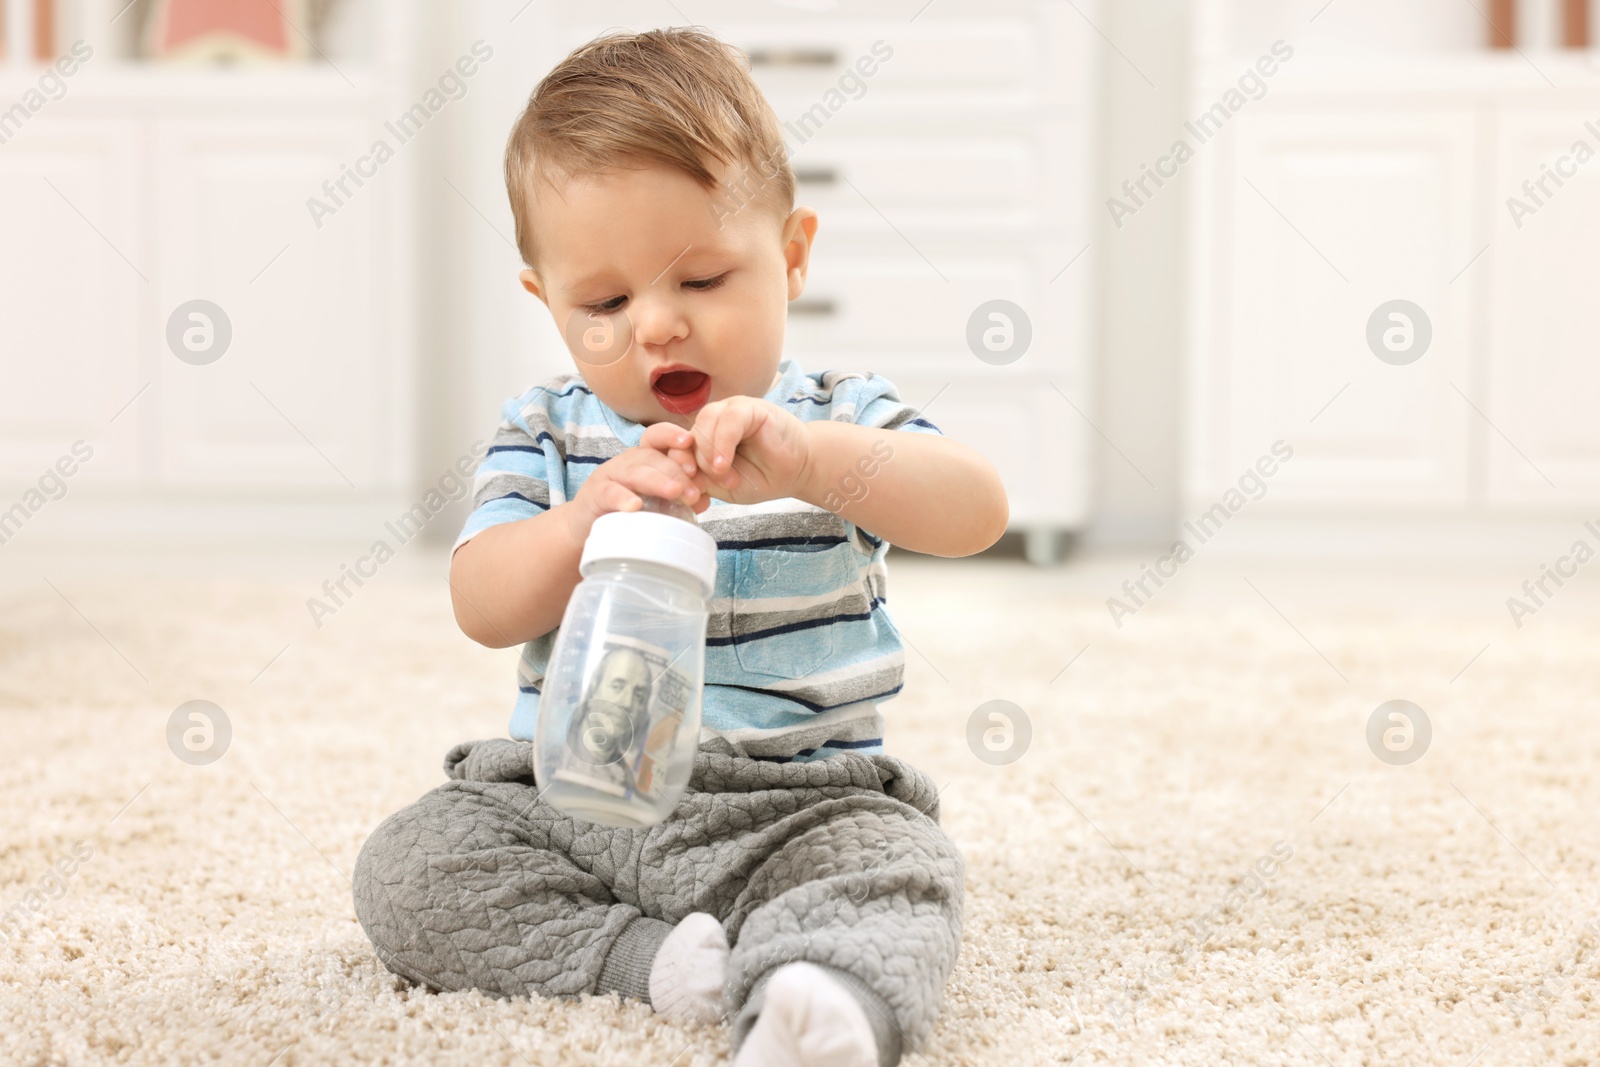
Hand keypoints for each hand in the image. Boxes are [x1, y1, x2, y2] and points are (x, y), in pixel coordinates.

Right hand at [567, 423, 715, 539]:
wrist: (590, 522)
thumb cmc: (630, 508)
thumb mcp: (658, 500)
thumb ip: (680, 497)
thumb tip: (705, 498)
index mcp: (647, 457)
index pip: (660, 436)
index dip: (674, 436)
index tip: (691, 442)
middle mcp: (629, 461)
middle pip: (653, 457)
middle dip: (675, 471)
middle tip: (693, 490)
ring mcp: (611, 475)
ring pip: (635, 472)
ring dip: (656, 481)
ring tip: (675, 492)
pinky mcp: (596, 494)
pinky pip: (610, 493)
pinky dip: (623, 498)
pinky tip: (635, 506)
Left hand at [665, 396, 811, 506]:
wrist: (796, 472)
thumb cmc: (760, 476)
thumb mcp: (723, 485)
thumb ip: (700, 480)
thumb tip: (675, 481)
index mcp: (701, 437)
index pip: (674, 444)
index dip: (673, 464)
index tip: (681, 488)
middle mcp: (711, 420)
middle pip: (686, 435)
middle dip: (694, 463)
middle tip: (713, 484)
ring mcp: (729, 410)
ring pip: (703, 424)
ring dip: (708, 453)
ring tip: (722, 474)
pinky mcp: (749, 407)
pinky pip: (727, 419)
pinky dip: (722, 443)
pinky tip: (724, 463)